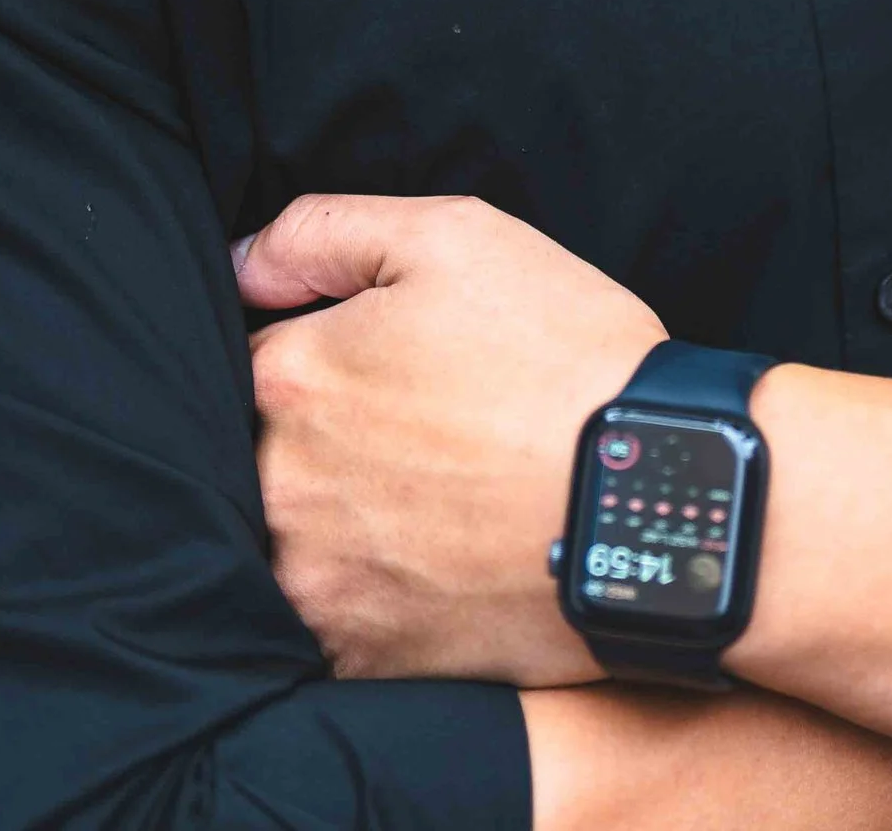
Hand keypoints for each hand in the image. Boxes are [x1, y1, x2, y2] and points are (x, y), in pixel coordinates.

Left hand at [236, 194, 661, 682]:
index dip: (308, 349)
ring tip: (426, 497)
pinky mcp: (360, 658)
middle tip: (411, 431)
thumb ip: (321, 233)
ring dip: (333, 517)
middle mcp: (280, 489)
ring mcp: (315, 583)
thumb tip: (236, 266)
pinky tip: (431, 560)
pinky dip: (366, 592)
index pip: (246, 356)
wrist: (655, 498)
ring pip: (287, 539)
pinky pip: (329, 620)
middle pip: (255, 454)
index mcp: (291, 379)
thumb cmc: (561, 355)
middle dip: (316, 437)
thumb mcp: (455, 237)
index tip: (370, 362)